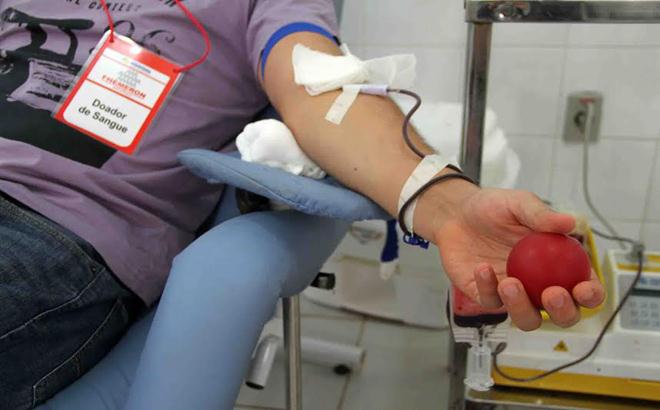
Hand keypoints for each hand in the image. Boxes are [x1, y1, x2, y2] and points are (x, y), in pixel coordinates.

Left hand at [426, 185, 604, 330]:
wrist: (457, 214)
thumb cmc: (494, 208)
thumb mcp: (518, 203)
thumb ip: (541, 215)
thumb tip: (570, 222)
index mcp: (559, 264)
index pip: (585, 287)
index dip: (591, 294)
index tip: (583, 288)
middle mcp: (540, 285)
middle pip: (563, 315)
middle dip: (563, 312)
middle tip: (552, 293)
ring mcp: (514, 295)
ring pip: (527, 319)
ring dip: (522, 307)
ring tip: (510, 283)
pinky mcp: (486, 297)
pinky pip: (491, 302)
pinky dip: (488, 288)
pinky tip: (482, 268)